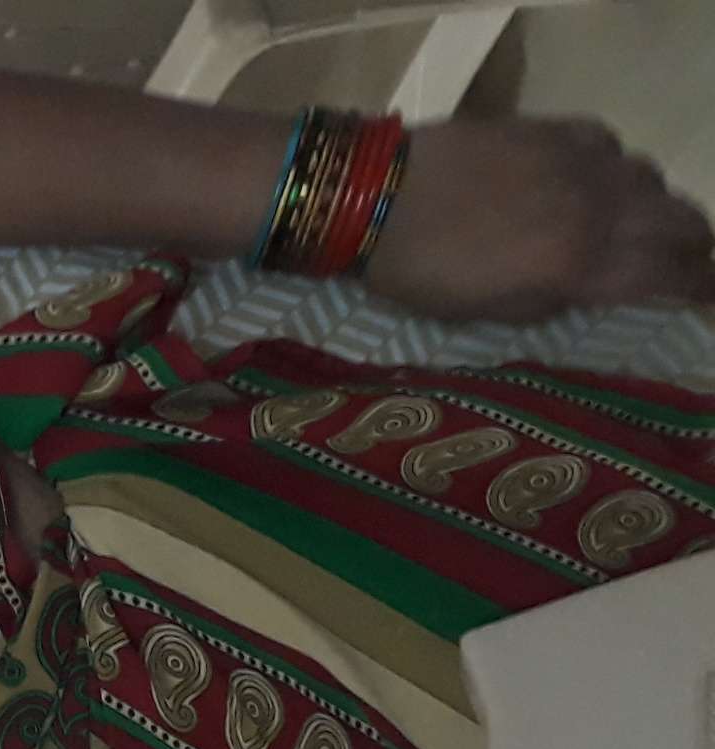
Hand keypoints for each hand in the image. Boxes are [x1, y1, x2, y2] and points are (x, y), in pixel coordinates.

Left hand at [364, 117, 714, 323]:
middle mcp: (599, 209)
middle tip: (691, 264)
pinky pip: (612, 148)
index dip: (702, 288)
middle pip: (681, 223)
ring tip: (644, 228)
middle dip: (695, 248)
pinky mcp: (557, 129)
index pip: (672, 275)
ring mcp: (582, 163)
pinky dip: (616, 170)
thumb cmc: (417, 271)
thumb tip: (588, 290)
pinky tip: (594, 183)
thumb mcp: (485, 314)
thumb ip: (551, 302)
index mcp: (581, 265)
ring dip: (657, 209)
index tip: (708, 298)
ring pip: (652, 182)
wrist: (373, 193)